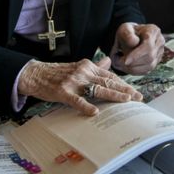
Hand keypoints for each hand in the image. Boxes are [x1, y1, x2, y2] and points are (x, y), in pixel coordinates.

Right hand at [18, 56, 142, 116]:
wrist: (35, 74)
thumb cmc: (57, 73)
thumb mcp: (78, 66)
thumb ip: (95, 66)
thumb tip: (109, 61)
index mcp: (88, 66)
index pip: (109, 76)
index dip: (123, 84)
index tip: (135, 91)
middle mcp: (83, 72)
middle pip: (107, 82)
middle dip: (124, 90)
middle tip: (138, 97)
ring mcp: (73, 82)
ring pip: (97, 89)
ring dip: (113, 95)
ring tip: (126, 100)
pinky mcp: (63, 92)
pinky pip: (77, 100)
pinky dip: (86, 106)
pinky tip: (95, 111)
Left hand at [114, 22, 164, 74]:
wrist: (130, 38)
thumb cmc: (127, 33)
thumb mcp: (124, 29)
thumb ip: (127, 34)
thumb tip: (134, 42)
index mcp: (153, 31)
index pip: (148, 46)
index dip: (136, 55)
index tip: (125, 61)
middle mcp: (160, 42)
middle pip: (150, 57)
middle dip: (134, 63)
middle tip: (120, 63)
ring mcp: (160, 52)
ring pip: (150, 66)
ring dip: (134, 68)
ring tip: (122, 65)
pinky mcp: (156, 61)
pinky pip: (148, 70)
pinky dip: (136, 71)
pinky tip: (128, 67)